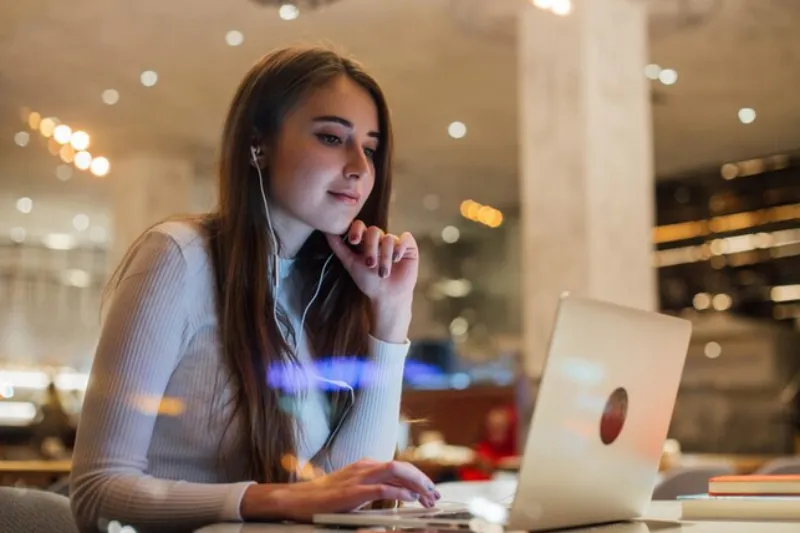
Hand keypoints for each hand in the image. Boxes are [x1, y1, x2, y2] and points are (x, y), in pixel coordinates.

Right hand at [241, 459, 439, 522]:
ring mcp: (358, 477)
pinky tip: (410, 499)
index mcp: (366, 465)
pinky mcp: (352, 492)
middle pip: (402, 466)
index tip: (429, 490)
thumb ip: (373, 487)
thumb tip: (398, 493)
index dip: (418, 477)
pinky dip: (399, 492)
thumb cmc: (324, 497)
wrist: (297, 499)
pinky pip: (381, 489)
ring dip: (416, 483)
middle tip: (435, 495)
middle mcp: (365, 466)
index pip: (399, 466)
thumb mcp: (353, 488)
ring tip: (428, 497)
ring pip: (395, 470)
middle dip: (422, 479)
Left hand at [325, 222, 418, 342]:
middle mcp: (380, 239)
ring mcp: (394, 241)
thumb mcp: (351, 264)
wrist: (387, 296)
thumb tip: (326, 231)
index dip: (357, 230)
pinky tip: (397, 260)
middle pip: (374, 231)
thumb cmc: (368, 282)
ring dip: (385, 257)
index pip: (360, 226)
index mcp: (365, 241)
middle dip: (371, 248)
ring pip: (388, 239)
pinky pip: (405, 238)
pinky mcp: (408, 246)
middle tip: (370, 264)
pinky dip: (400, 248)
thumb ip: (339, 247)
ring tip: (383, 273)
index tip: (354, 241)